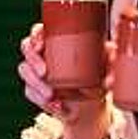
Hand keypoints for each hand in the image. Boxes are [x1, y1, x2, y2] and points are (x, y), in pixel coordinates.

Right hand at [17, 23, 111, 138]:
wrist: (92, 99)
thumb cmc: (99, 73)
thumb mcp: (108, 66)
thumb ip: (112, 66)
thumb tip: (110, 81)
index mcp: (57, 39)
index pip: (38, 31)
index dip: (35, 35)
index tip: (41, 45)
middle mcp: (43, 53)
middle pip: (26, 48)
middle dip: (33, 61)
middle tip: (45, 73)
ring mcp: (36, 71)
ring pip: (25, 72)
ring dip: (36, 84)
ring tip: (52, 96)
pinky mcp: (35, 89)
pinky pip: (30, 93)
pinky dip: (41, 101)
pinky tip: (56, 107)